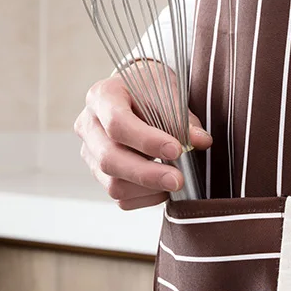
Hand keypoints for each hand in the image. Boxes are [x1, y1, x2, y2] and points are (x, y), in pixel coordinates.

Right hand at [74, 61, 211, 209]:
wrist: (141, 97)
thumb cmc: (153, 92)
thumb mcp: (169, 93)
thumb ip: (183, 118)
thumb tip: (201, 141)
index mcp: (103, 96)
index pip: (117, 123)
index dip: (147, 141)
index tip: (176, 150)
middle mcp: (89, 125)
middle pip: (110, 159)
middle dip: (147, 174)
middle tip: (178, 180)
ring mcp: (92, 153)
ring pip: (113, 184)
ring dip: (149, 189)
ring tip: (175, 181)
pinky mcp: (101, 175)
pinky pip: (122, 198)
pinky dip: (147, 198)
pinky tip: (164, 188)